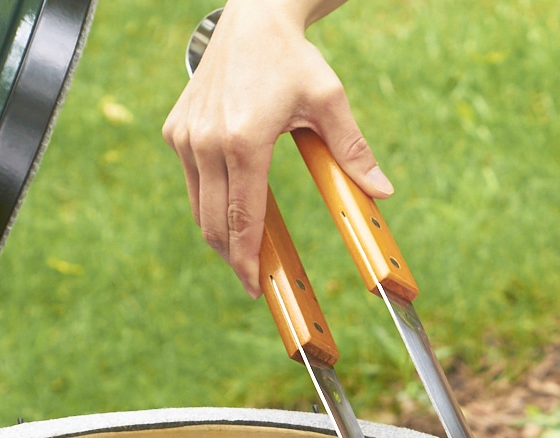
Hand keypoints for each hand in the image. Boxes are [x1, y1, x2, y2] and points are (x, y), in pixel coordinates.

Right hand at [162, 0, 392, 296]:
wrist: (252, 19)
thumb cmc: (293, 60)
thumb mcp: (330, 101)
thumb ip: (353, 151)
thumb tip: (382, 191)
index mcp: (243, 141)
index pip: (242, 220)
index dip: (247, 261)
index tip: (256, 288)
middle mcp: (206, 142)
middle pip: (214, 224)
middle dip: (234, 258)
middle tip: (254, 278)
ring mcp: (186, 137)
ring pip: (199, 209)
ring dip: (221, 236)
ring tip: (245, 252)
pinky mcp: (177, 131)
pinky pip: (192, 184)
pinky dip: (211, 205)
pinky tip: (232, 212)